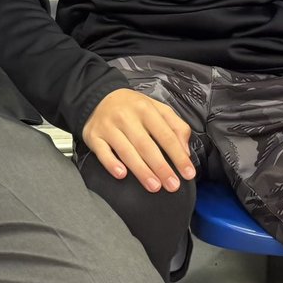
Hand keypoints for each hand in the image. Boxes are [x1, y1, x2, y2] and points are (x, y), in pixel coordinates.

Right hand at [82, 88, 196, 192]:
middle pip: (146, 145)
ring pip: (126, 151)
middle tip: (172, 185)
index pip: (165, 135)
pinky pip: (102, 151)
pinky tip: (121, 174)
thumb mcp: (157, 108)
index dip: (178, 156)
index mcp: (145, 109)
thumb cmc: (132, 107)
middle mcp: (126, 116)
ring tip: (154, 186)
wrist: (97, 96)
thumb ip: (176, 126)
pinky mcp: (93, 135)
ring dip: (141, 170)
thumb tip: (185, 151)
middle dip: (161, 167)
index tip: (188, 173)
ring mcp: (108, 126)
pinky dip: (111, 163)